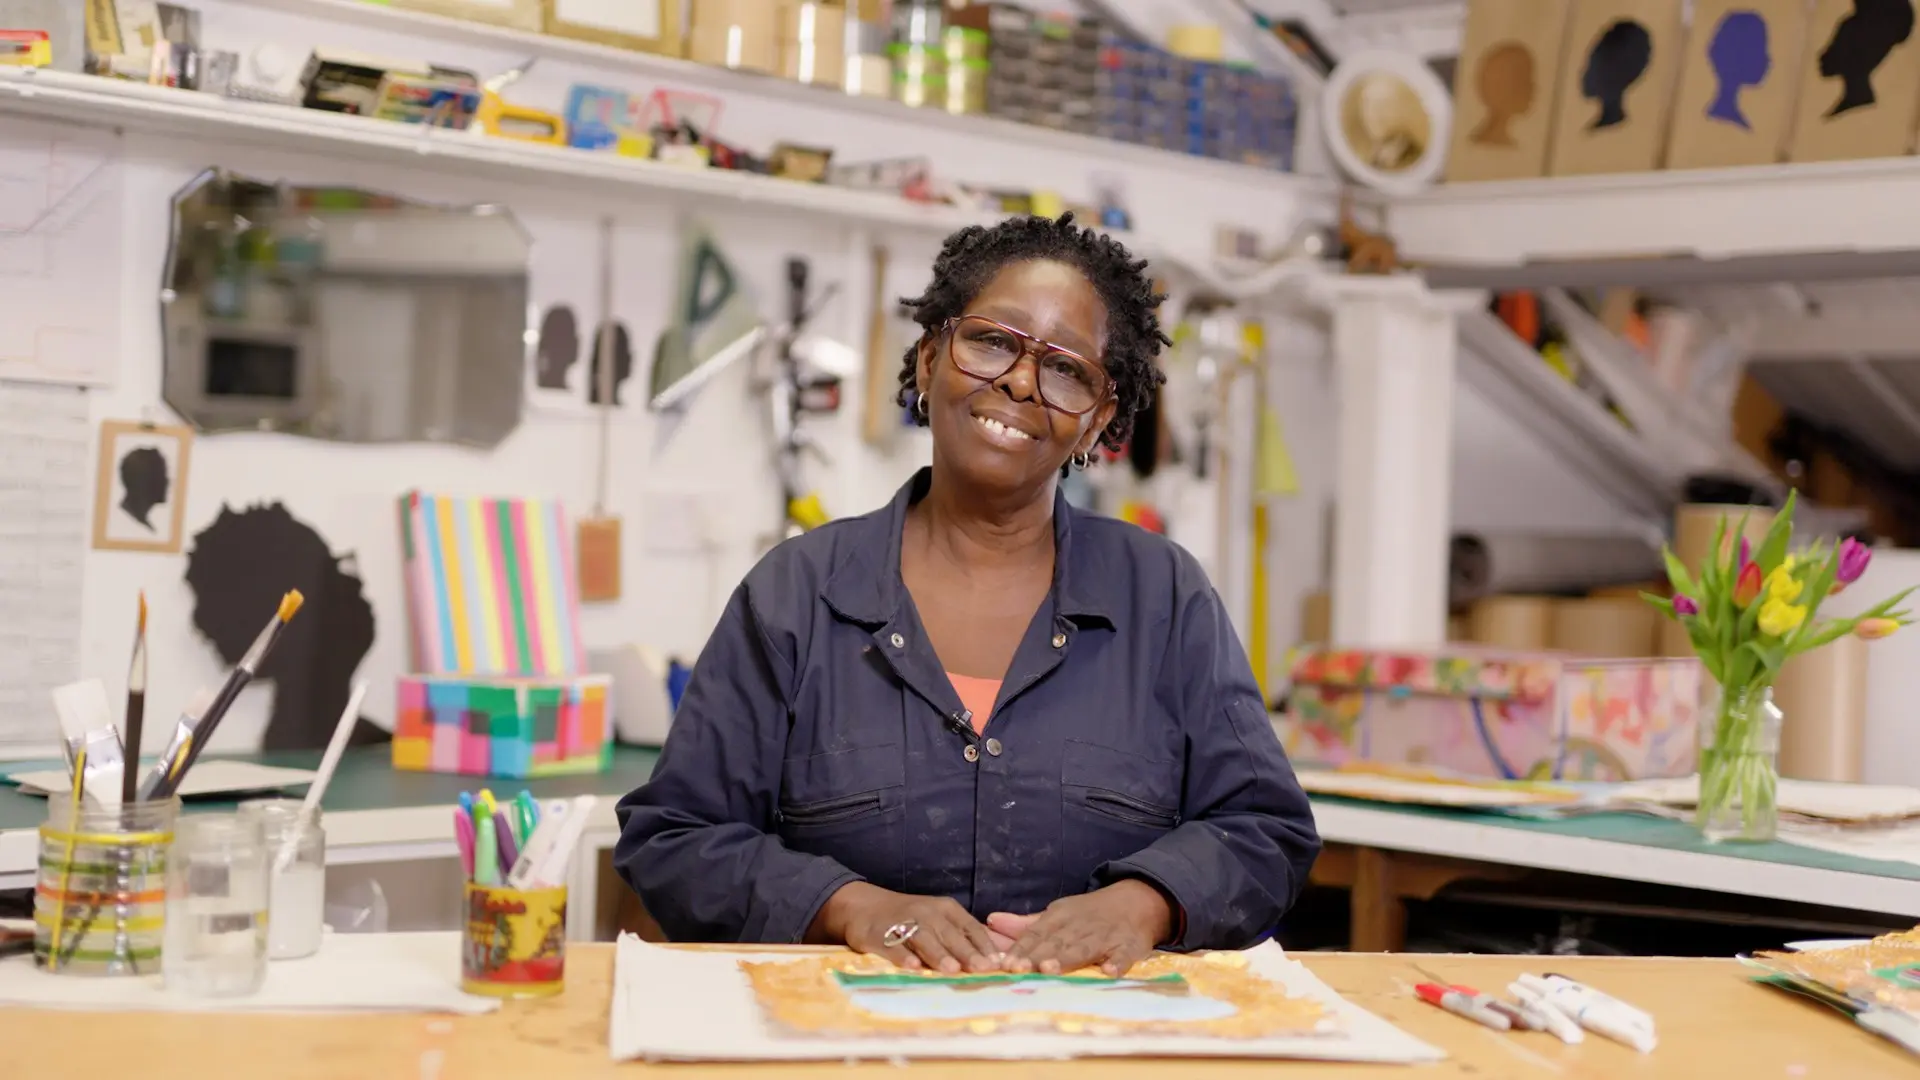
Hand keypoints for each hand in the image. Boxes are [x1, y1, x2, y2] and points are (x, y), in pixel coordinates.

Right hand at [809, 882, 1008, 972]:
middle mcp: (927, 913)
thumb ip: (965, 936)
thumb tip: (998, 957)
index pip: (970, 927)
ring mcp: (902, 922)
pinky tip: (913, 967)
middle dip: (967, 952)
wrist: (863, 906)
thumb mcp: (940, 919)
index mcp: (946, 909)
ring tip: (951, 969)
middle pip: (950, 934)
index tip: (998, 964)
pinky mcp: (879, 935)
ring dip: (938, 954)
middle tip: (982, 969)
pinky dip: (903, 956)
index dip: (985, 945)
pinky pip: (893, 946)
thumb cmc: (911, 918)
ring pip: (924, 939)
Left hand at [988, 880, 1172, 976]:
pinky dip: (1117, 963)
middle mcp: (1081, 925)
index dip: (1021, 949)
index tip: (1005, 964)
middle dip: (1037, 955)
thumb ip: (1025, 924)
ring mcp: (1106, 935)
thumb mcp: (1057, 914)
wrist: (1136, 902)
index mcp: (1061, 917)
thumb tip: (990, 922)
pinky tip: (1108, 972)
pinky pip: (1123, 956)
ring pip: (1084, 947)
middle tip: (1019, 969)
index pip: (1037, 933)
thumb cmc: (1088, 914)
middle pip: (1057, 942)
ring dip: (1068, 958)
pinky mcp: (1129, 946)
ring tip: (1050, 969)